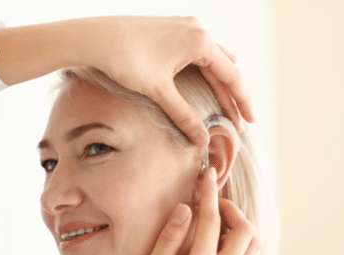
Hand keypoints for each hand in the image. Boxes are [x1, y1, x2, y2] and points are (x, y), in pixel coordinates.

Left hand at [85, 16, 254, 143]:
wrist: (94, 38)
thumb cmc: (125, 60)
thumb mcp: (158, 91)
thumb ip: (183, 115)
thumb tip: (202, 139)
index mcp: (200, 41)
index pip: (231, 76)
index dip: (241, 102)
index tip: (250, 122)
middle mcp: (196, 29)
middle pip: (223, 68)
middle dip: (231, 97)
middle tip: (240, 122)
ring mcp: (183, 26)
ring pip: (211, 58)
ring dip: (219, 83)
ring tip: (229, 104)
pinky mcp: (170, 28)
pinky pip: (197, 51)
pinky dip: (205, 69)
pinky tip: (207, 77)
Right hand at [127, 167, 259, 254]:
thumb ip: (168, 241)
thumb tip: (184, 210)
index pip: (212, 221)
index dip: (208, 194)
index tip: (205, 176)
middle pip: (245, 232)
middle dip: (231, 210)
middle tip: (211, 204)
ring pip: (254, 249)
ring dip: (241, 228)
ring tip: (218, 223)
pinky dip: (245, 248)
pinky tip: (225, 246)